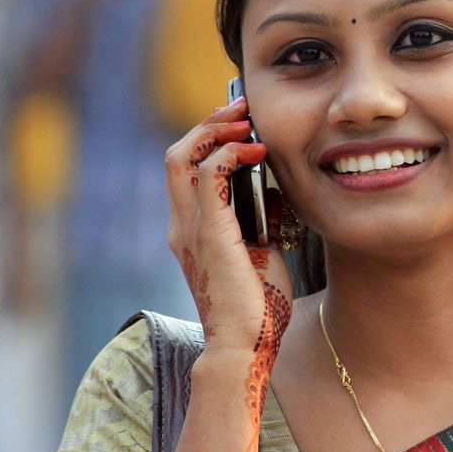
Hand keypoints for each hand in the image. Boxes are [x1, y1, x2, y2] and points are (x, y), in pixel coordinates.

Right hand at [163, 98, 294, 421]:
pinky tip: (254, 149)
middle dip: (208, 123)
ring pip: (183, 158)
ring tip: (245, 119)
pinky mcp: (209, 234)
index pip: (187, 169)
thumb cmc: (258, 304)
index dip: (209, 137)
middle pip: (177, 155)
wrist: (246, 344)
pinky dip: (228, 153)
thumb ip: (258, 220)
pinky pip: (208, 177)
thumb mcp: (261, 250)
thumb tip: (275, 190)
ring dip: (215, 130)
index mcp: (193, 231)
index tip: (240, 121)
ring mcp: (191, 230)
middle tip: (241, 108)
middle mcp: (182, 226)